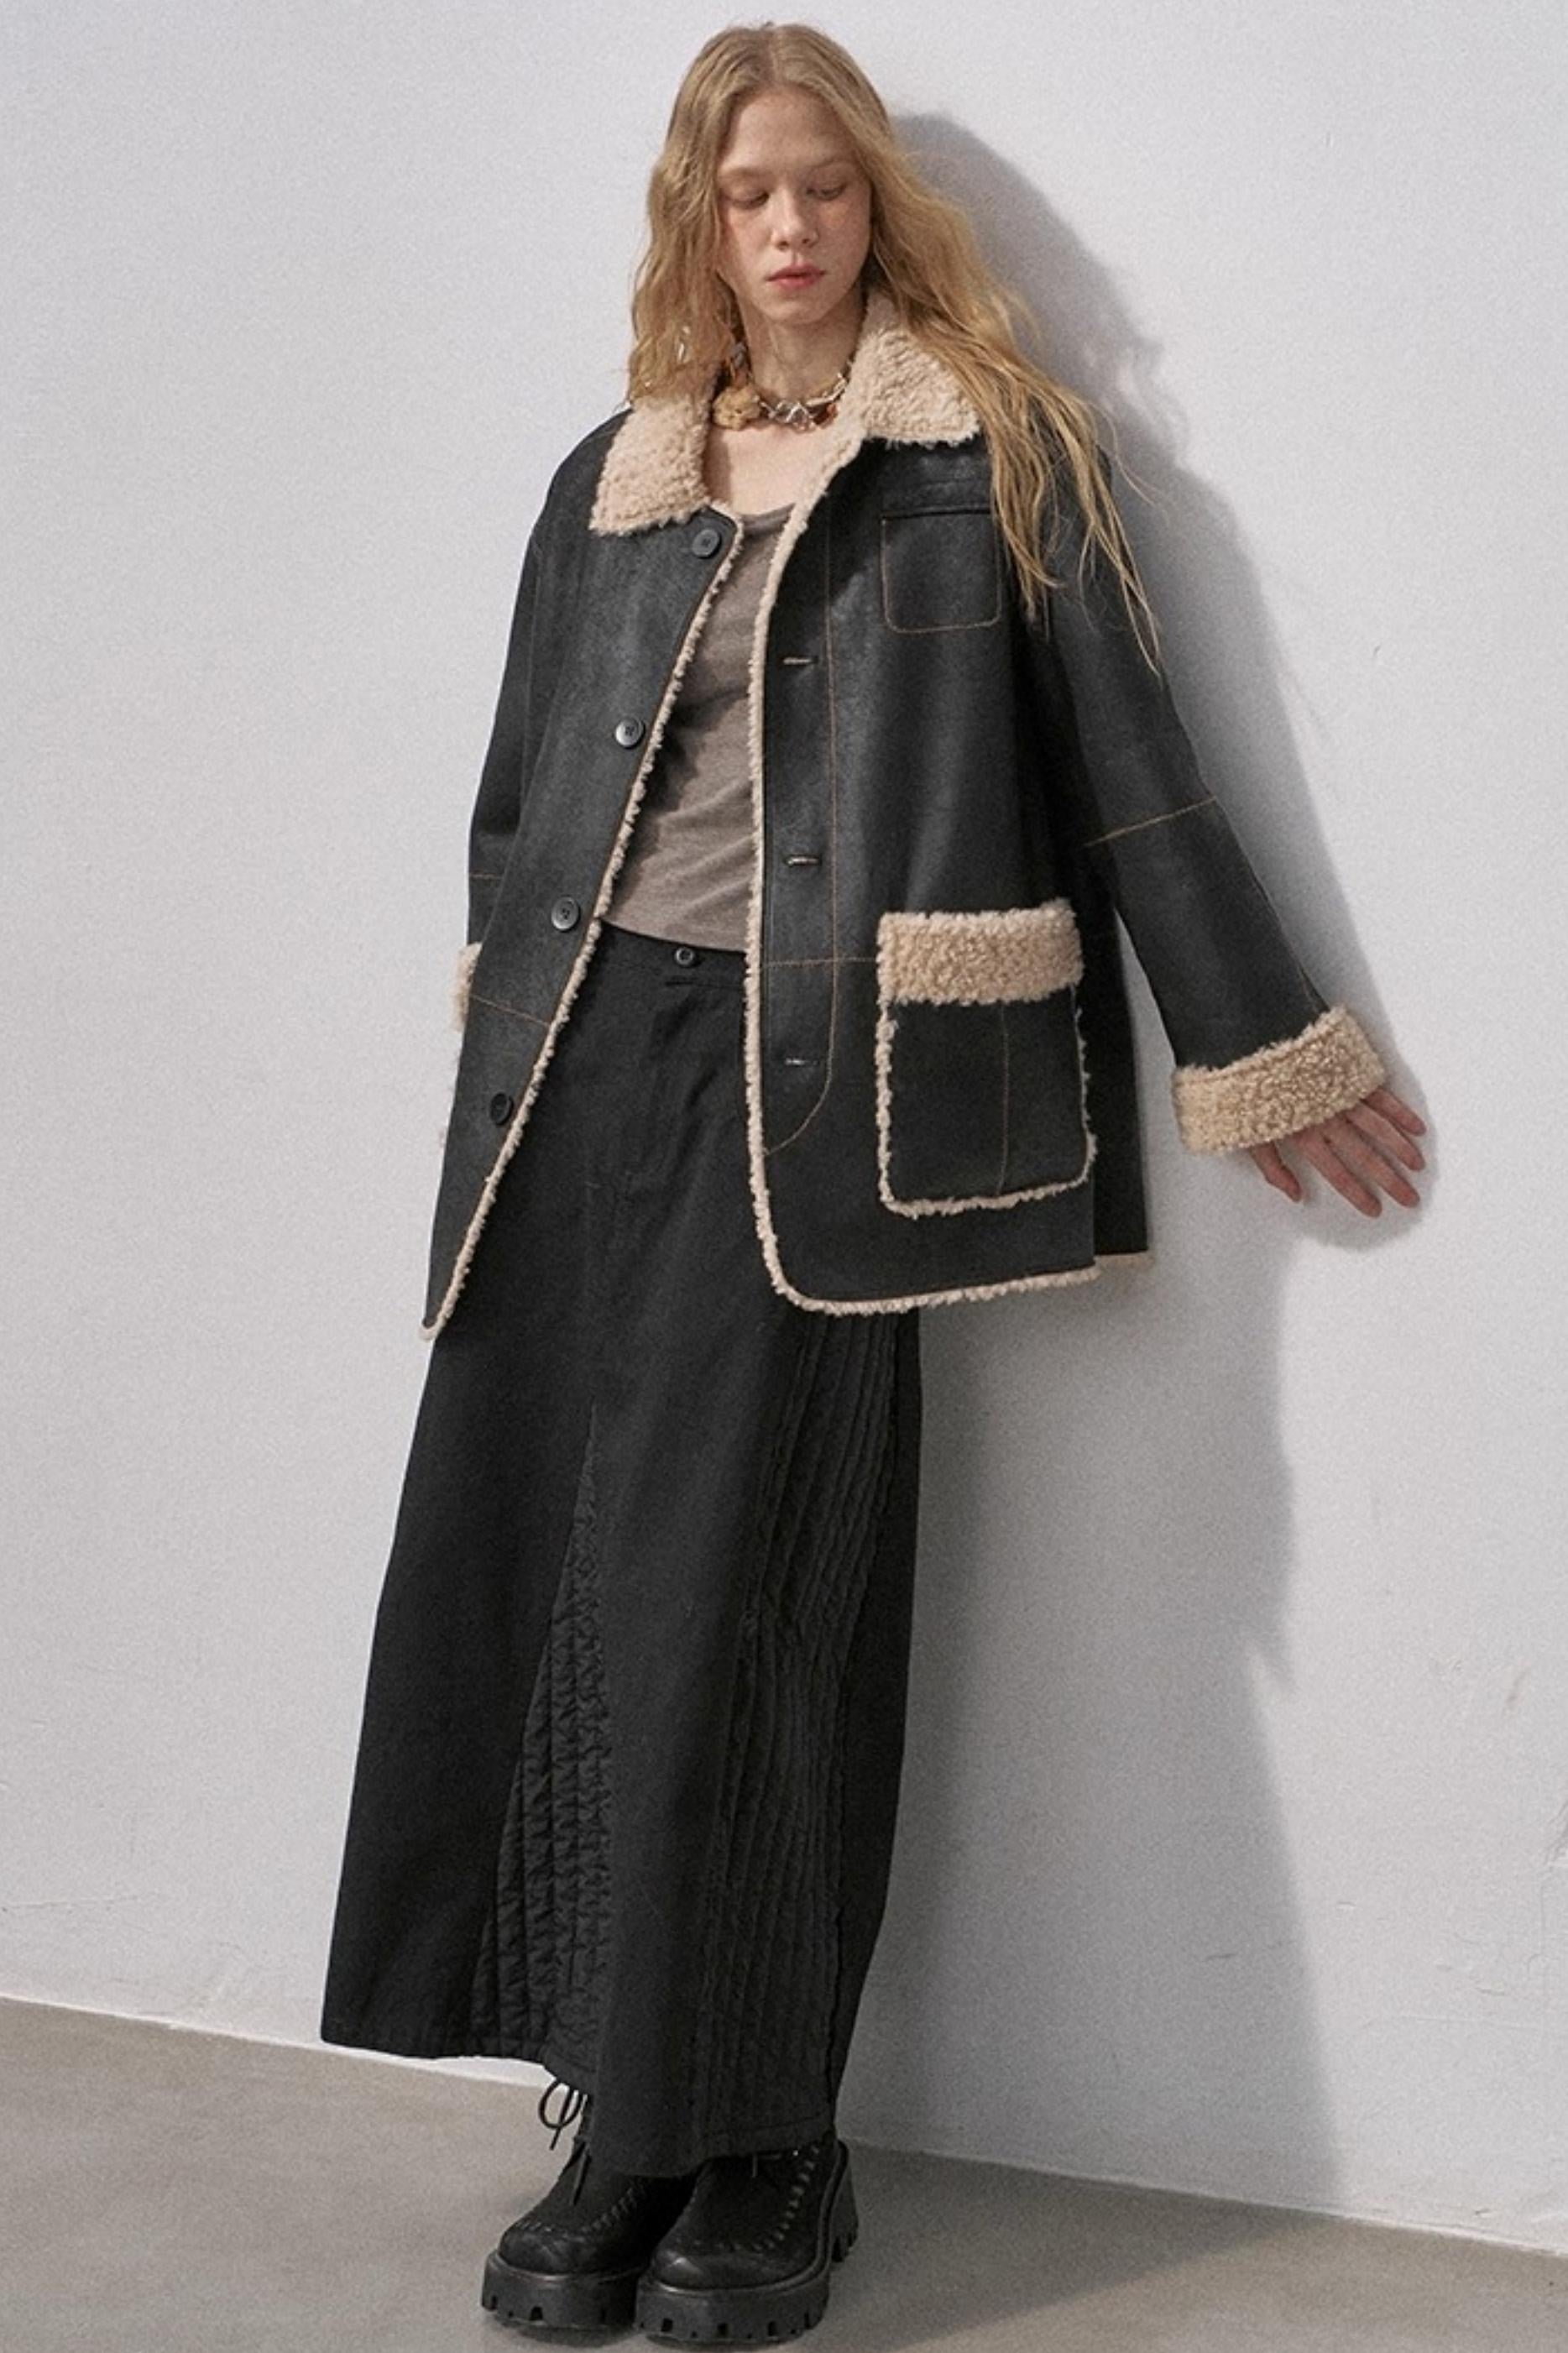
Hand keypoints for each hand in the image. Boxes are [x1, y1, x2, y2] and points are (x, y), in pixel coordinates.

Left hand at [1248, 1085, 1425, 1216]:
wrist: (1255, 1034)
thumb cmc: (1249, 1085)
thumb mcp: (1248, 1132)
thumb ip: (1272, 1167)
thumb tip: (1294, 1195)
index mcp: (1303, 1134)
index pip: (1336, 1173)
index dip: (1357, 1194)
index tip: (1375, 1209)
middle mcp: (1328, 1117)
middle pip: (1365, 1155)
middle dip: (1390, 1180)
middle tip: (1409, 1198)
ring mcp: (1343, 1094)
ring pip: (1379, 1127)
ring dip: (1400, 1148)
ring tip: (1417, 1166)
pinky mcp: (1351, 1073)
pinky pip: (1382, 1097)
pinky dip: (1400, 1113)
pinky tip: (1417, 1128)